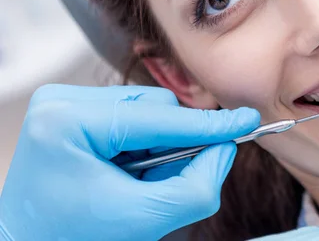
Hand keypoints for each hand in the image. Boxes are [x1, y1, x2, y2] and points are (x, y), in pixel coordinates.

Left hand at [0, 85, 259, 240]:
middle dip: (173, 144)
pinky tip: (127, 170)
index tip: (247, 120)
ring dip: (158, 145)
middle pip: (153, 107)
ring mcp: (63, 102)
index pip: (156, 119)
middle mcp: (61, 102)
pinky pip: (130, 116)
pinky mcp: (70, 109)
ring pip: (146, 110)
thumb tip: (224, 149)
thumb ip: (195, 187)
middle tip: (166, 179)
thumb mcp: (142, 221)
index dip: (207, 124)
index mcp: (67, 124)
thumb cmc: (73, 240)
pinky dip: (143, 144)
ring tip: (139, 180)